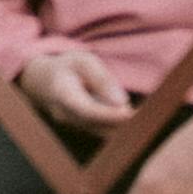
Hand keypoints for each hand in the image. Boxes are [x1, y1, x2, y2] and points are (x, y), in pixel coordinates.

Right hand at [14, 47, 138, 135]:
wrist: (43, 80)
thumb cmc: (68, 67)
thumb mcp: (83, 61)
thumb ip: (102, 79)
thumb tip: (121, 102)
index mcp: (62, 94)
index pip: (86, 110)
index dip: (108, 115)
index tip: (130, 113)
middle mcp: (65, 115)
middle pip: (97, 125)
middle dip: (123, 121)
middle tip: (149, 112)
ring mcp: (73, 125)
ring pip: (103, 132)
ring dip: (125, 125)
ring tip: (145, 114)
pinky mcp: (83, 130)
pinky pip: (104, 132)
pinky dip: (121, 127)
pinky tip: (136, 119)